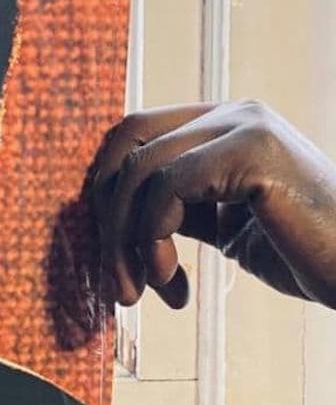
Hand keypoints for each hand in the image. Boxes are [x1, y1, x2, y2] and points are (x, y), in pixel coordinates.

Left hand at [91, 100, 335, 310]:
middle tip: (119, 286)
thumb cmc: (297, 252)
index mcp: (222, 126)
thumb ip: (175, 211)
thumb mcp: (221, 226)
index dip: (107, 198)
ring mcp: (244, 126)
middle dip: (108, 221)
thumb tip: (111, 222)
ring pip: (138, 173)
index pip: (132, 137)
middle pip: (125, 146)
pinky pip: (165, 190)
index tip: (118, 261)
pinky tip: (175, 282)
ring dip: (125, 244)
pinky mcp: (252, 150)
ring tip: (146, 291)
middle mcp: (232, 113)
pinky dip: (152, 242)